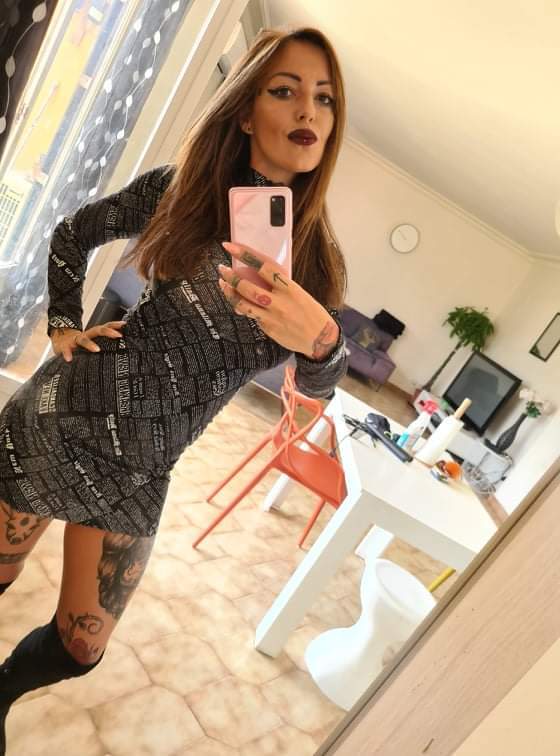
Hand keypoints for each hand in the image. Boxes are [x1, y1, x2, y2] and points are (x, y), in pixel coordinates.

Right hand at [50, 320, 126, 362]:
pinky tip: (69, 358)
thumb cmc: (79, 343)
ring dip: (90, 344)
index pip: (106, 327)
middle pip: (98, 330)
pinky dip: (67, 353)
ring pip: (83, 340)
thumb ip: (103, 345)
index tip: (125, 325)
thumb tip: (121, 352)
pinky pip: (65, 349)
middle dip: (108, 332)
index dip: (115, 325)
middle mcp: (86, 335)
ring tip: (97, 350)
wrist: (60, 338)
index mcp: (93, 334)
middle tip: (118, 335)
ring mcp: (75, 340)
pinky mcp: (64, 346)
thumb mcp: (92, 342)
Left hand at [219, 242, 339, 359]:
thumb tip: (257, 277)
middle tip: (222, 269)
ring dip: (230, 293)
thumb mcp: (299, 293)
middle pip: (248, 287)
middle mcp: (280, 302)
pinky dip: (242, 308)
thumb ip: (279, 286)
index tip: (231, 247)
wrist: (320, 338)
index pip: (264, 267)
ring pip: (243, 304)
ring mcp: (272, 317)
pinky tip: (237, 302)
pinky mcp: (268, 329)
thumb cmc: (310, 312)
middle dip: (231, 277)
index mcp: (290, 288)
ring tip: (223, 284)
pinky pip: (250, 316)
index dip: (245, 255)